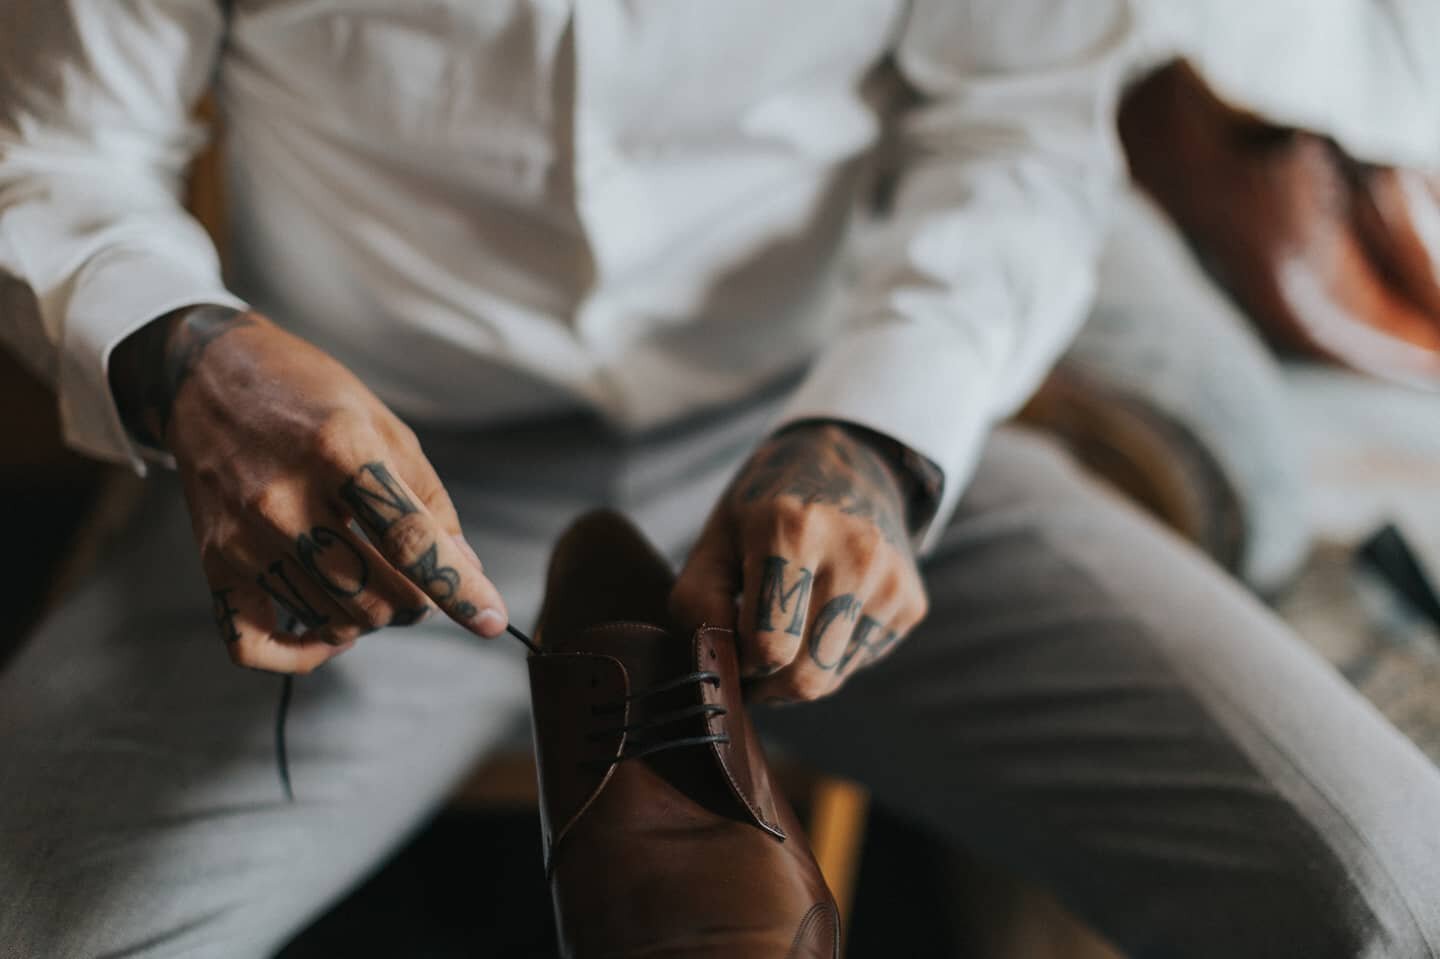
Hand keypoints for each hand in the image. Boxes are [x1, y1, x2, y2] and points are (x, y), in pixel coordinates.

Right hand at [110, 305, 507, 672]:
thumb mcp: (384, 426)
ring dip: (367, 621)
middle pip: (371, 595)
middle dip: (414, 604)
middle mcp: (283, 498)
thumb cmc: (310, 396)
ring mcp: (242, 535)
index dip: (456, 587)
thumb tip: (464, 566)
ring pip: (328, 621)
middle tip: (419, 585)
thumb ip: (428, 499)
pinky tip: (324, 635)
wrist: (210, 374)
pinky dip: (299, 653)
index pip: (409, 539)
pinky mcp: (213, 560)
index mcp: (337, 450)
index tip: (490, 619)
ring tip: (374, 586)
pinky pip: (253, 644)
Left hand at [671, 422, 928, 702]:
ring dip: (797, 672)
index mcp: (793, 530)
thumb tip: (715, 662)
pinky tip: (821, 611)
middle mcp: (854, 554)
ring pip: (832, 679)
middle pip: (806, 678)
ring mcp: (890, 581)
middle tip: (748, 657)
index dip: (739, 662)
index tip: (728, 645)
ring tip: (783, 629)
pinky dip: (831, 655)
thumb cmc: (765, 507)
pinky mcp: (911, 603)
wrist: (847, 463)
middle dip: (767, 685)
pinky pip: (858, 663)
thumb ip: (697, 603)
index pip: (769, 647)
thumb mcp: (715, 538)